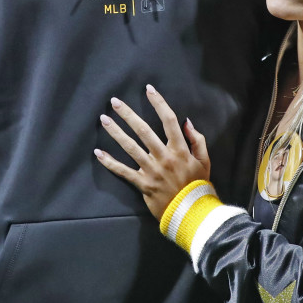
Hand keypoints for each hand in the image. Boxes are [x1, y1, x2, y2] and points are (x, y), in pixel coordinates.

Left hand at [94, 85, 211, 219]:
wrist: (191, 212)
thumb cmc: (198, 186)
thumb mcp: (205, 161)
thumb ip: (197, 140)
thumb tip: (186, 122)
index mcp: (180, 149)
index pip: (168, 120)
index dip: (159, 103)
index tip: (149, 89)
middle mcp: (164, 156)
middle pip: (144, 130)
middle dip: (128, 114)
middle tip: (115, 102)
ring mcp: (151, 170)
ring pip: (130, 147)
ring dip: (116, 132)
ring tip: (104, 119)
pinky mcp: (142, 183)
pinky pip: (123, 171)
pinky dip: (110, 163)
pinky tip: (98, 153)